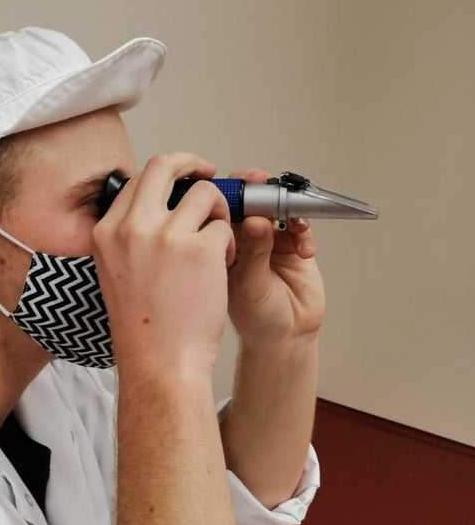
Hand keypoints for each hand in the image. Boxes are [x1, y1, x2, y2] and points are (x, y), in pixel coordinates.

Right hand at [92, 153, 235, 377]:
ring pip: (204, 193)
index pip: (136, 180)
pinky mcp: (200, 249)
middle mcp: (131, 227)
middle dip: (193, 163)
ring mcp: (165, 235)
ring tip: (218, 244)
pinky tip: (222, 268)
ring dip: (219, 212)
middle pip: (165, 165)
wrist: (160, 363)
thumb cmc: (144, 327)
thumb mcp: (116, 272)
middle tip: (210, 175)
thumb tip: (158, 205)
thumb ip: (130, 235)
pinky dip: (230, 244)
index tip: (181, 184)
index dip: (165, 177)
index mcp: (105, 232)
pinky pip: (225, 228)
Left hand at [225, 168, 325, 347]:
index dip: (232, 193)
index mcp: (220, 244)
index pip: (222, 207)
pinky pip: (300, 227)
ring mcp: (269, 240)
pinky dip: (304, 232)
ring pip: (277, 209)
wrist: (285, 338)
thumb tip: (256, 220)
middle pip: (251, 200)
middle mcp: (243, 238)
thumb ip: (254, 252)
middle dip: (262, 192)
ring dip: (288, 210)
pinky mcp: (293, 246)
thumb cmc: (255, 319)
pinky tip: (304, 250)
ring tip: (294, 225)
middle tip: (271, 189)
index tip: (244, 187)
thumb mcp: (249, 286)